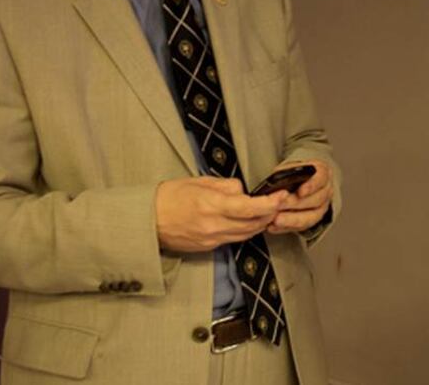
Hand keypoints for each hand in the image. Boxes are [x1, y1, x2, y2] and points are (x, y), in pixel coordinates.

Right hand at [155, 176, 287, 251]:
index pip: (250, 208)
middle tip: (279, 202)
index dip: (271, 203)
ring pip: (248, 234)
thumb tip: (243, 191)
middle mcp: (214, 225)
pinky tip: (248, 221)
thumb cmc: (170, 196)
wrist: (147, 221)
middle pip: (254, 224)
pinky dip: (246, 230)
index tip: (282, 195)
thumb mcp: (199, 182)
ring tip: (268, 211)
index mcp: (212, 205)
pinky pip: (235, 239)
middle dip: (271, 213)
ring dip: (261, 223)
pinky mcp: (209, 247)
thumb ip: (226, 186)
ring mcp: (212, 239)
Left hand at [268, 160, 333, 234]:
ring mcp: (322, 207)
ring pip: (311, 217)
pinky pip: (303, 227)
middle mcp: (325, 191)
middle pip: (316, 200)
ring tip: (276, 219)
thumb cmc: (294, 174)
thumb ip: (285, 173)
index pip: (321, 179)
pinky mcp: (313, 220)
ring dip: (291, 219)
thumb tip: (276, 180)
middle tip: (279, 205)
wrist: (298, 183)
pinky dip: (287, 227)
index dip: (311, 186)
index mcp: (322, 173)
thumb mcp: (290, 167)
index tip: (300, 192)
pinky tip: (274, 226)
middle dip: (295, 204)